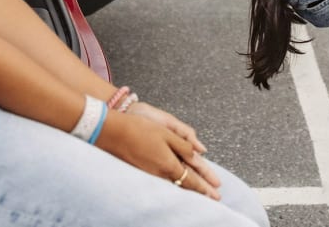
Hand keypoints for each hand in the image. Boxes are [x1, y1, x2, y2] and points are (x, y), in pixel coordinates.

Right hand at [96, 109, 222, 199]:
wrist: (112, 133)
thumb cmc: (139, 129)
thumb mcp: (167, 133)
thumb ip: (184, 146)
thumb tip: (198, 154)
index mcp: (169, 164)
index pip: (192, 179)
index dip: (205, 186)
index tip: (216, 193)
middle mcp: (160, 174)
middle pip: (184, 186)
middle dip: (200, 192)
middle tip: (213, 198)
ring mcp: (149, 175)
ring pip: (174, 186)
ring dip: (187, 190)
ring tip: (199, 194)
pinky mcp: (141, 173)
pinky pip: (162, 183)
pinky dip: (174, 186)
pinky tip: (176, 186)